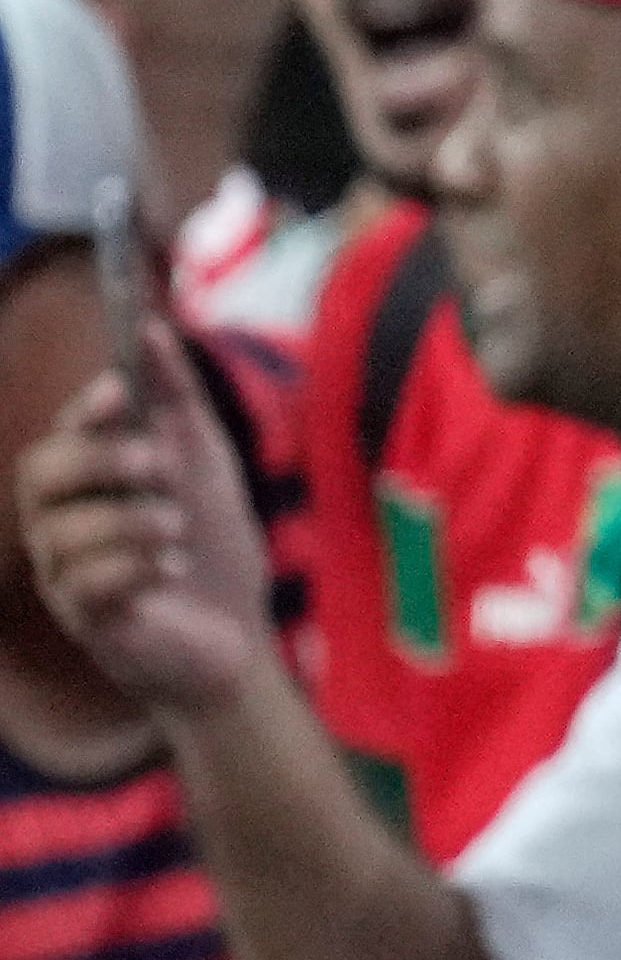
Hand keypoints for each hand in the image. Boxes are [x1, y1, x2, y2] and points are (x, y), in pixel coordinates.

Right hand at [17, 336, 282, 713]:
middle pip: (41, 474)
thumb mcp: (204, 460)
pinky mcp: (87, 623)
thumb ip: (176, 397)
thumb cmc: (212, 543)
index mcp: (88, 483)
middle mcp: (62, 526)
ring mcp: (66, 576)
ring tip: (176, 529)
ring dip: (131, 520)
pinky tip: (172, 570)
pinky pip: (85, 585)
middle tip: (159, 464)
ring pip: (63, 532)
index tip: (124, 390)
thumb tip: (150, 324)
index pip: (64, 433)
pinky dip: (136, 568)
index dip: (88, 409)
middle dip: (101, 459)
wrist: (240, 635)